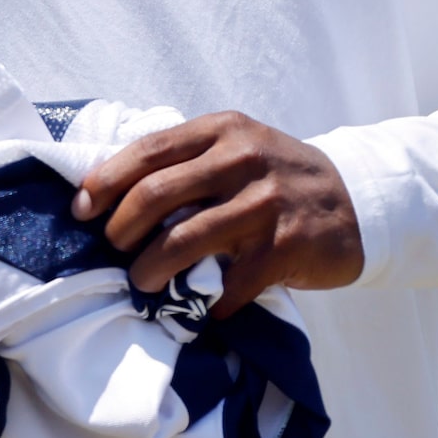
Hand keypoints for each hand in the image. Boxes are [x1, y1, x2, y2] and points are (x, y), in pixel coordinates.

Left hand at [73, 111, 362, 313]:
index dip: (105, 181)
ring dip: (151, 269)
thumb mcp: (238, 148)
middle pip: (157, 193)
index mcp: (223, 130)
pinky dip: (209, 302)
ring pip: (185, 239)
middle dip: (121, 229)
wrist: (357, 200)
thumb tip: (113, 191)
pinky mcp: (285, 247)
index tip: (81, 210)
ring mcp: (265, 203)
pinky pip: (230, 283)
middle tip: (113, 250)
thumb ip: (188, 161)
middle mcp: (243, 159)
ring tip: (142, 282)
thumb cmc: (279, 177)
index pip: (149, 150)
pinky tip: (204, 307)